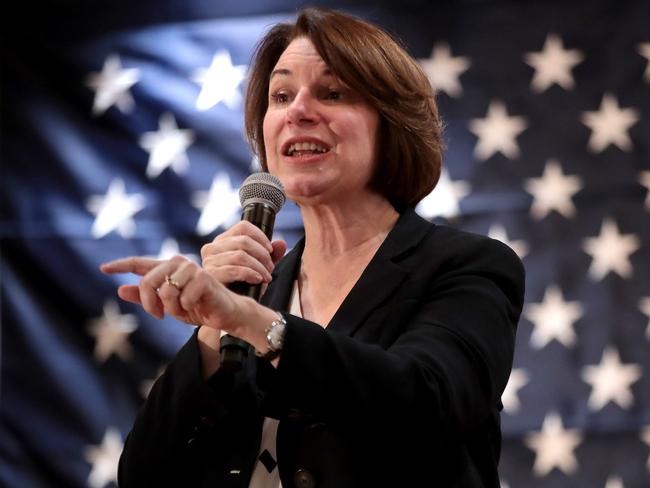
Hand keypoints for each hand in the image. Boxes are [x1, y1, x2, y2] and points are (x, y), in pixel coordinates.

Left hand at [100, 255, 240, 331]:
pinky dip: (186, 308)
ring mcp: (191, 269)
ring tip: (183, 309)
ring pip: (165, 291)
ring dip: (171, 308)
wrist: (224, 314)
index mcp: (167, 268)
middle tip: (159, 315)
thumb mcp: (167, 306)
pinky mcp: (203, 278)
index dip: (120, 265)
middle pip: (148, 281)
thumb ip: (145, 298)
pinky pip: (182, 298)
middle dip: (150, 303)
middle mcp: (178, 264)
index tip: (103, 268)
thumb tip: (120, 290)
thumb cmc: (197, 307)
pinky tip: (196, 306)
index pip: (139, 263)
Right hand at [200, 221, 286, 284]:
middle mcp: (212, 248)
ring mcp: (209, 261)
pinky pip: (234, 270)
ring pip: (240, 255)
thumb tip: (281, 243)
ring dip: (259, 266)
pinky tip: (257, 280)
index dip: (260, 236)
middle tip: (270, 268)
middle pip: (244, 241)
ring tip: (266, 276)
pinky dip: (250, 274)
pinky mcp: (211, 275)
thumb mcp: (260, 267)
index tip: (270, 249)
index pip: (243, 227)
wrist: (231, 308)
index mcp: (223, 241)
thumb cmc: (243, 286)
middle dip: (262, 255)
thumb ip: (271, 255)